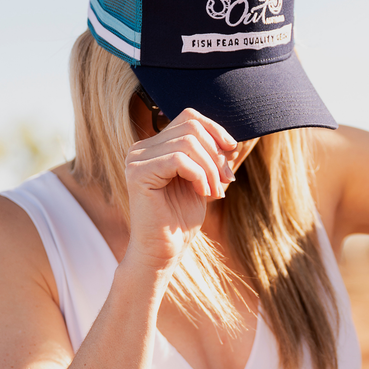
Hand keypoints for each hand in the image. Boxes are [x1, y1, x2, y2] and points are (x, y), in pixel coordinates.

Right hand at [123, 108, 236, 269]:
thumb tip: (231, 140)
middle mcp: (141, 149)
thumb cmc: (182, 219)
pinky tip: (203, 193)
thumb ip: (210, 157)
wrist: (164, 251)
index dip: (215, 130)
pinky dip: (199, 175)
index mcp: (155, 146)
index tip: (232, 151)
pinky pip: (179, 159)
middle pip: (191, 128)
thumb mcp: (203, 180)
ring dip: (211, 169)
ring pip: (188, 143)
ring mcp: (136, 160)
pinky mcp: (138, 174)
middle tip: (226, 181)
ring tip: (216, 192)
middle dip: (216, 154)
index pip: (189, 117)